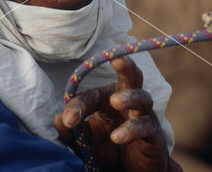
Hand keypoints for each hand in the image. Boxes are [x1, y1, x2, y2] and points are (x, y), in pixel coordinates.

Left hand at [54, 57, 181, 171]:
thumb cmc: (108, 151)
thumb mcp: (85, 144)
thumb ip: (72, 133)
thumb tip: (58, 120)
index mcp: (108, 100)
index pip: (93, 95)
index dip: (79, 104)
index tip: (67, 119)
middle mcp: (128, 101)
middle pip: (129, 77)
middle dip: (124, 65)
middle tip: (116, 59)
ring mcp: (143, 115)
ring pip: (142, 97)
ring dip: (130, 97)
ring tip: (116, 101)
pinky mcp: (153, 133)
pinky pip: (145, 126)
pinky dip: (132, 129)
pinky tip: (117, 137)